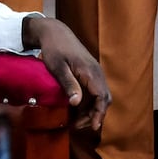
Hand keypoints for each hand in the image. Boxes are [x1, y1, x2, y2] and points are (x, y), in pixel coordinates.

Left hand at [21, 15, 109, 131]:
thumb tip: (76, 103)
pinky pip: (93, 91)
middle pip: (103, 99)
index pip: (102, 97)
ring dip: (90, 109)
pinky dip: (88, 102)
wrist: (54, 31)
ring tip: (76, 121)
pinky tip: (76, 109)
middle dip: (94, 115)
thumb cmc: (54, 48)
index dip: (99, 113)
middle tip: (79, 126)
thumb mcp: (57, 67)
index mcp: (91, 72)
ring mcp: (94, 72)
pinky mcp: (89, 72)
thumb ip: (68, 84)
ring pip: (99, 96)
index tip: (93, 127)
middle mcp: (96, 73)